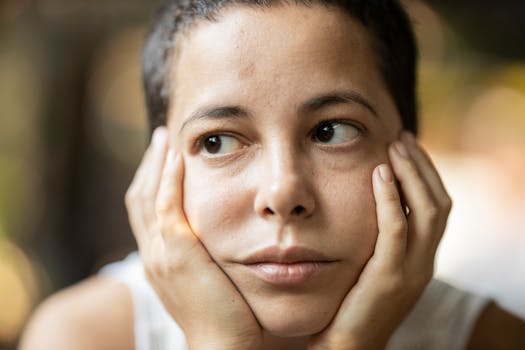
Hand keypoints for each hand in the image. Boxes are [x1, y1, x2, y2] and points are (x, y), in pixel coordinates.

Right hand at [125, 127, 262, 349]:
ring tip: (167, 138)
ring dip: (157, 163)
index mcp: (159, 261)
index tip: (165, 159)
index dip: (152, 182)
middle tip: (162, 139)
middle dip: (149, 166)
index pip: (147, 211)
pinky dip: (169, 177)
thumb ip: (207, 257)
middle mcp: (152, 254)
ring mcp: (159, 252)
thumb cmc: (226, 316)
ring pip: (148, 195)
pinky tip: (179, 156)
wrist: (223, 345)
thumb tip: (221, 237)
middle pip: (140, 198)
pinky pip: (166, 202)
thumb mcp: (210, 281)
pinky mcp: (176, 250)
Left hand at [309, 132, 451, 349]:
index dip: (425, 174)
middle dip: (422, 166)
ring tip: (394, 146)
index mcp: (421, 258)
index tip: (406, 146)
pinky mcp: (389, 278)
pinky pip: (395, 228)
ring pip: (426, 211)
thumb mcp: (373, 266)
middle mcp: (424, 262)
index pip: (436, 207)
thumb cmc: (351, 303)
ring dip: (411, 173)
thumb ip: (379, 240)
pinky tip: (378, 173)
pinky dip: (390, 197)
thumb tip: (369, 203)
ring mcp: (411, 271)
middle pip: (438, 203)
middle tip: (401, 137)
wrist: (346, 347)